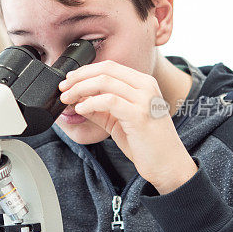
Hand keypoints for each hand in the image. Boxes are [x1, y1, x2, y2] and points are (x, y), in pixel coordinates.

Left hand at [59, 61, 196, 192]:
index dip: (84, 71)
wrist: (169, 165)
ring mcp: (145, 99)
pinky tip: (80, 109)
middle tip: (63, 88)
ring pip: (104, 82)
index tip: (68, 81)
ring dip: (80, 89)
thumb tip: (75, 100)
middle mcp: (146, 86)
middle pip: (105, 70)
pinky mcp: (140, 115)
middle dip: (79, 77)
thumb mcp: (118, 120)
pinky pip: (109, 101)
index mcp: (143, 83)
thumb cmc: (147, 144)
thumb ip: (99, 108)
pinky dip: (90, 102)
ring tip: (67, 99)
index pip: (109, 66)